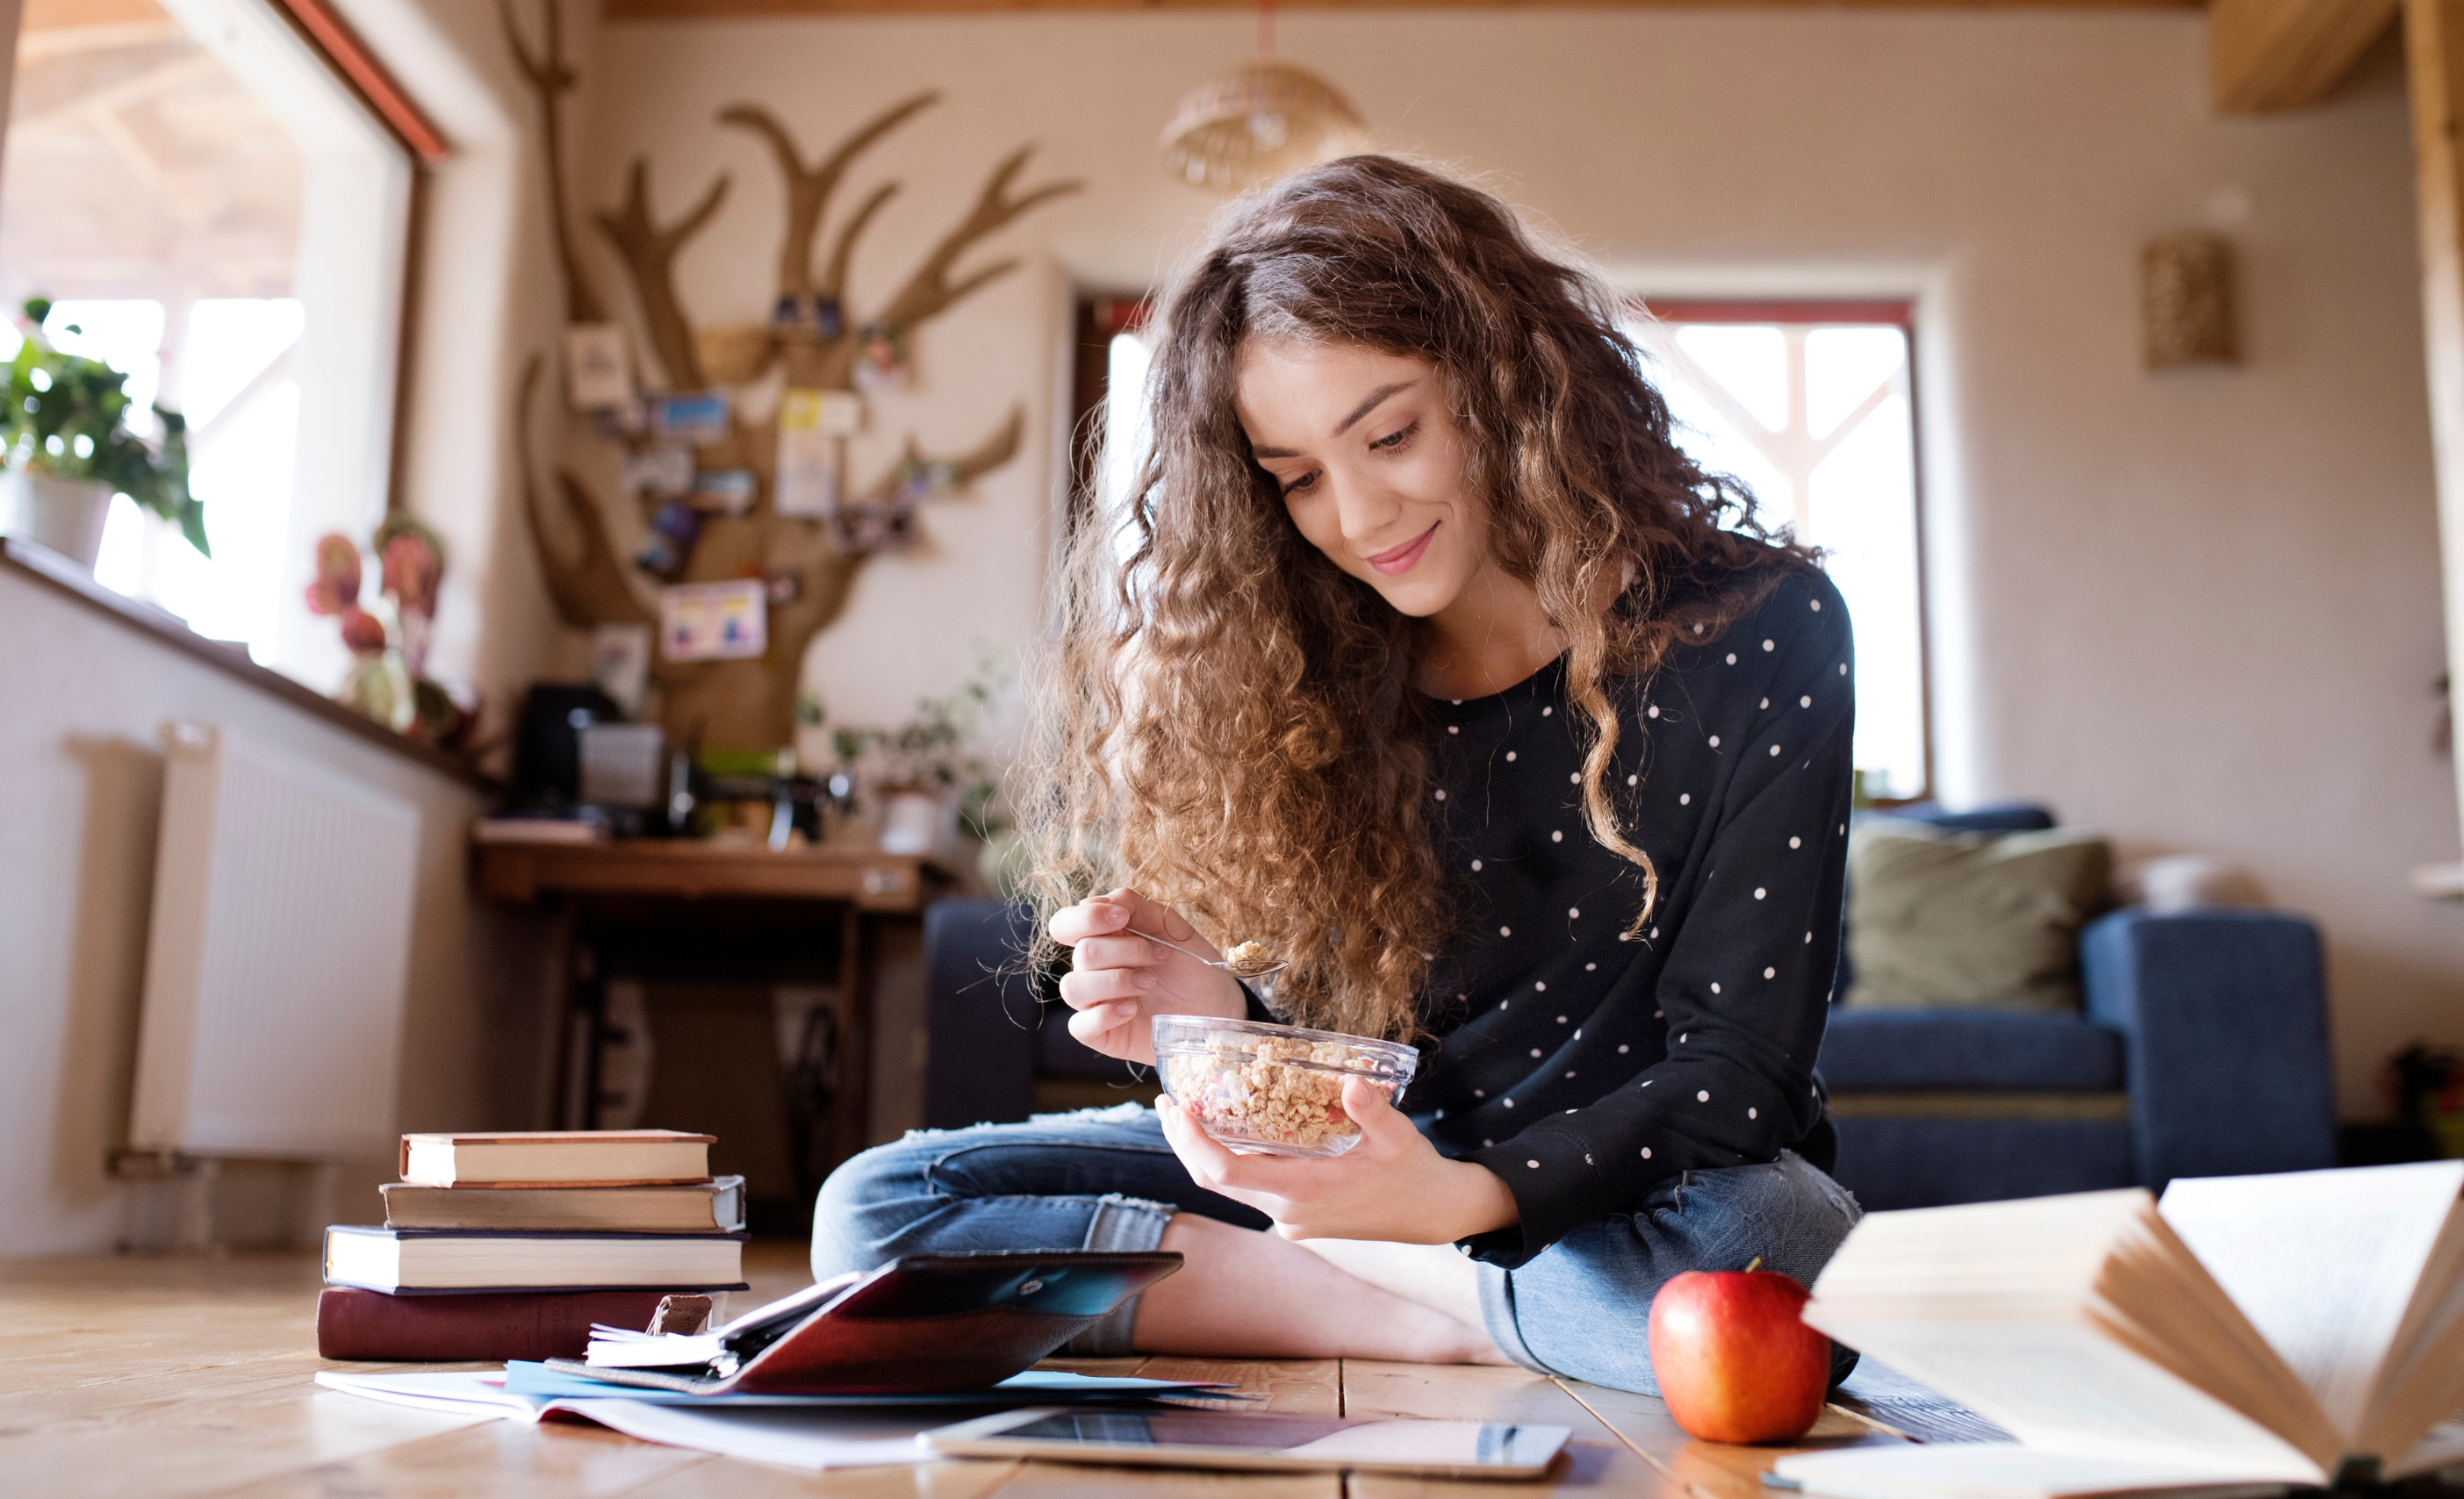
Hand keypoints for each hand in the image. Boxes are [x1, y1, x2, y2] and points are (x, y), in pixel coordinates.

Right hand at [1046, 887, 1245, 1064]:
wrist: (1220, 1008)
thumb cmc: (1194, 968)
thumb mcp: (1172, 928)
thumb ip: (1136, 907)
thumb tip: (1096, 900)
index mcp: (1105, 940)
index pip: (1065, 924)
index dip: (1086, 918)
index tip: (1122, 918)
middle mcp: (1094, 971)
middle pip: (1082, 953)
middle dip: (1125, 950)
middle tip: (1159, 957)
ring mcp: (1095, 1004)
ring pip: (1073, 988)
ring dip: (1116, 981)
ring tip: (1149, 984)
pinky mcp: (1102, 1034)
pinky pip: (1080, 1026)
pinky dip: (1104, 1014)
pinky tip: (1131, 1009)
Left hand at [1158, 1075, 1520, 1243]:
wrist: (1432, 1214)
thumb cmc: (1414, 1172)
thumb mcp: (1398, 1137)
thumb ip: (1373, 1111)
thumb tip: (1351, 1082)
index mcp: (1305, 1192)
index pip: (1228, 1173)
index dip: (1193, 1143)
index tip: (1176, 1111)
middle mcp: (1288, 1212)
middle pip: (1215, 1181)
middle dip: (1184, 1143)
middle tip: (1167, 1103)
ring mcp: (1290, 1220)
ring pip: (1229, 1188)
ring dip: (1203, 1153)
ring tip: (1187, 1112)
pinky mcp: (1295, 1218)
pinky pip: (1250, 1190)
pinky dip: (1231, 1162)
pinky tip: (1229, 1132)